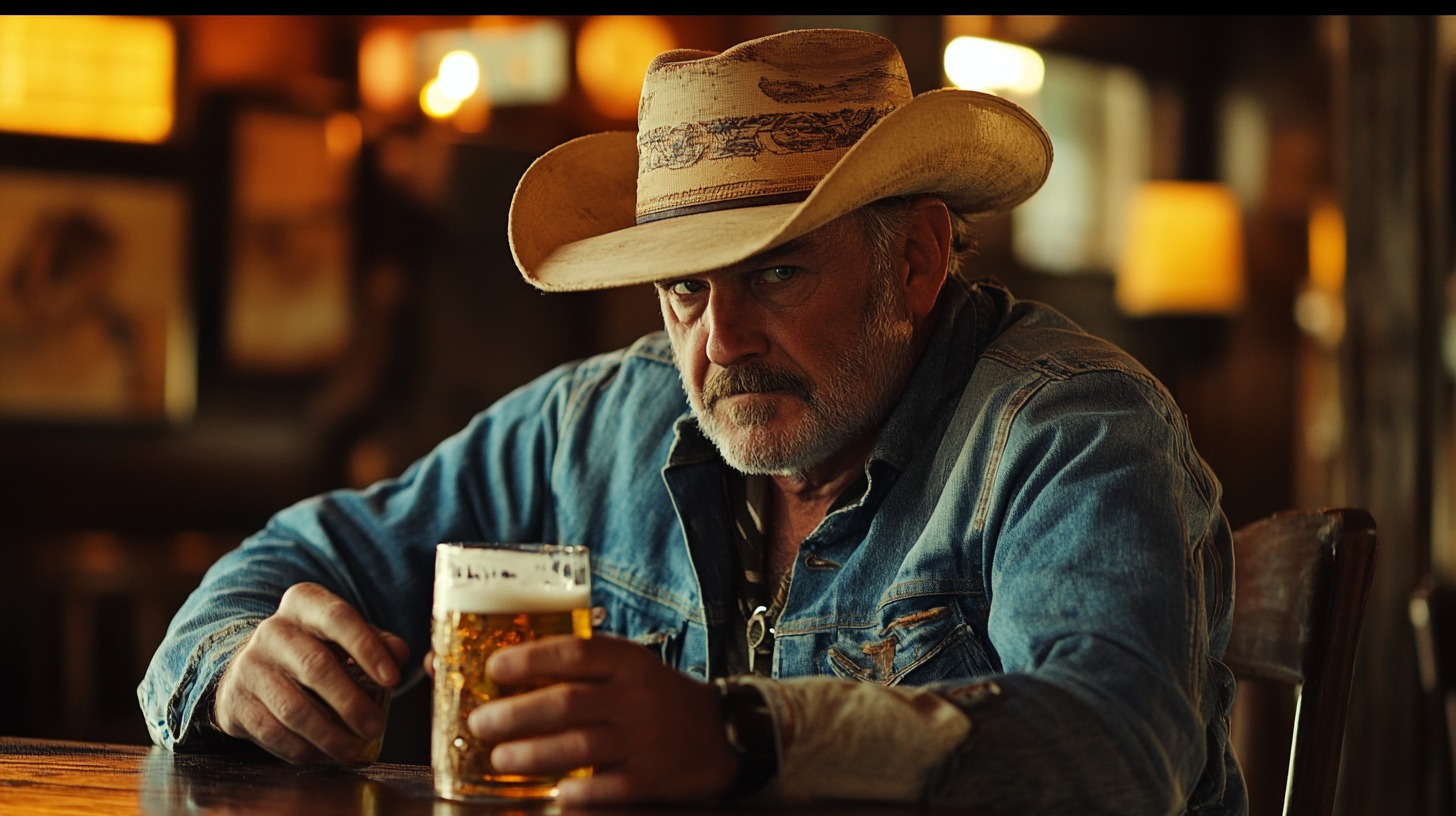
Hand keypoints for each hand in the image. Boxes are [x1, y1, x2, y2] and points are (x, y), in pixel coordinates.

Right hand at [213, 582, 408, 763]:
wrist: (255, 666)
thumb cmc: (315, 648)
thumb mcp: (345, 636)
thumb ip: (377, 642)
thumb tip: (399, 655)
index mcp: (304, 603)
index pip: (338, 618)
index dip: (367, 649)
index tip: (392, 679)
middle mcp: (272, 630)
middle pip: (316, 666)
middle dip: (351, 702)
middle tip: (376, 726)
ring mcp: (250, 666)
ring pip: (294, 708)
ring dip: (329, 735)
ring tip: (354, 748)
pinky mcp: (236, 702)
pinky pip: (274, 733)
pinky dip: (304, 749)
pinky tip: (324, 754)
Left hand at [466, 634, 736, 804]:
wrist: (723, 734)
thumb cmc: (662, 699)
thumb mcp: (633, 668)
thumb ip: (588, 668)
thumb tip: (515, 671)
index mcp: (629, 663)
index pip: (576, 652)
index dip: (531, 659)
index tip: (495, 668)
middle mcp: (636, 697)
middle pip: (568, 702)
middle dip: (516, 714)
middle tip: (481, 722)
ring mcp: (644, 739)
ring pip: (580, 746)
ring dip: (533, 754)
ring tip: (500, 759)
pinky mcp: (652, 778)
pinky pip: (608, 787)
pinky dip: (579, 791)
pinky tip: (556, 794)